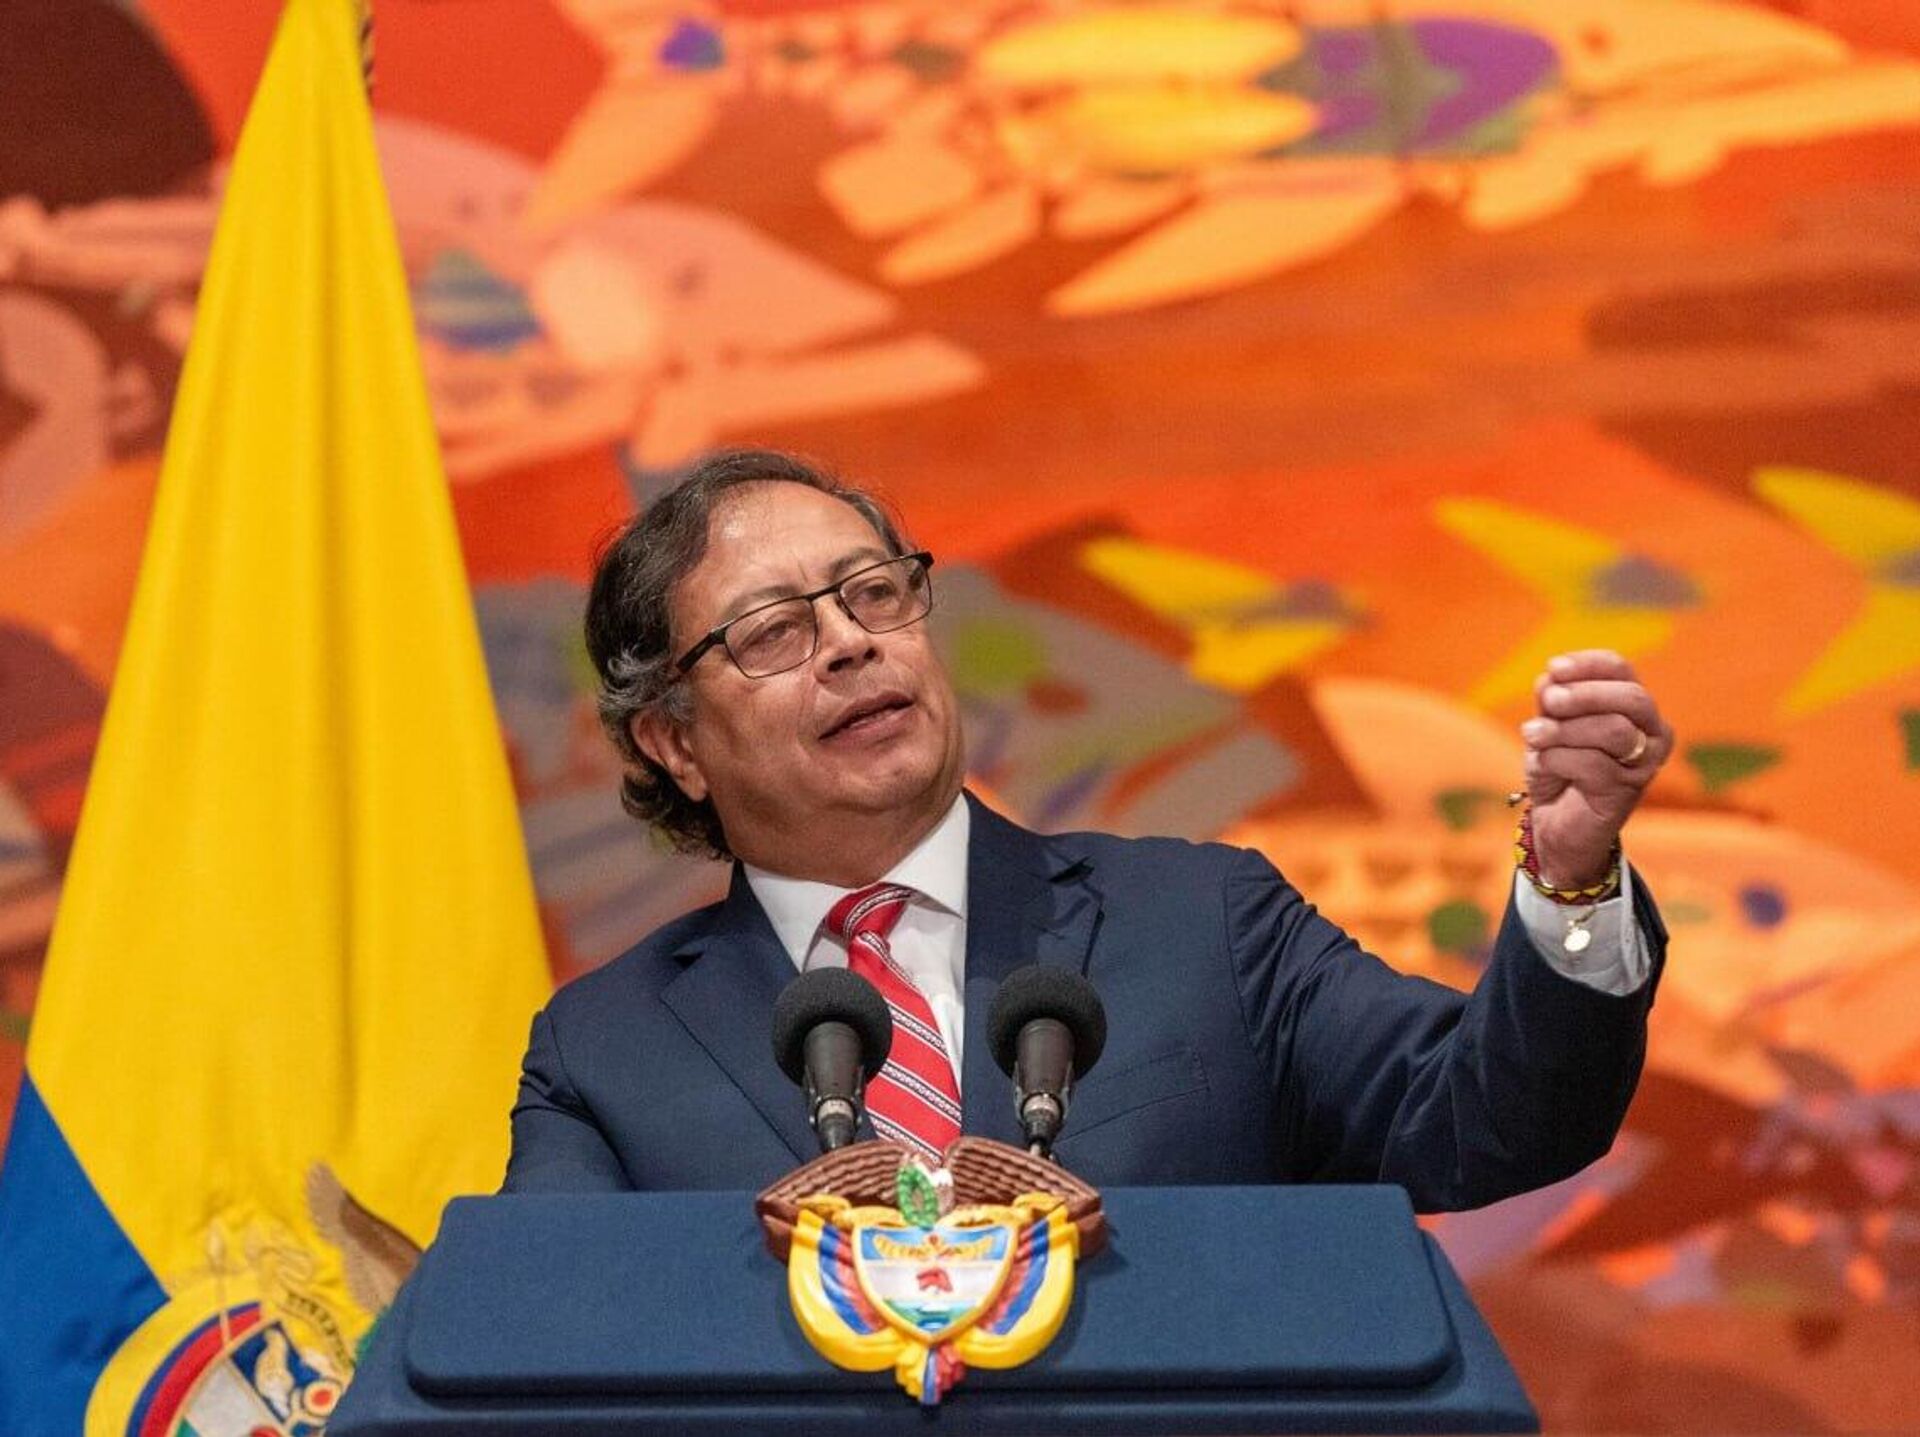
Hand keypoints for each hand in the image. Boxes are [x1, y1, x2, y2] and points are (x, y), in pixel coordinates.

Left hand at [1521, 650, 1672, 888]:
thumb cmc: (1558, 767)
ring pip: (1614, 730)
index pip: (1622, 670)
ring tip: (1532, 734)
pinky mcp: (1625, 793)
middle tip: (1549, 701)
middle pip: (1632, 698)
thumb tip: (1550, 678)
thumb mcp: (1550, 725)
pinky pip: (1592, 764)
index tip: (1553, 668)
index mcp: (1634, 707)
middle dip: (1585, 694)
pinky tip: (1542, 762)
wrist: (1556, 823)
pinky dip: (1558, 758)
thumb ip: (1552, 700)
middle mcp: (1652, 733)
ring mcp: (1644, 765)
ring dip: (1565, 729)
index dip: (1587, 664)